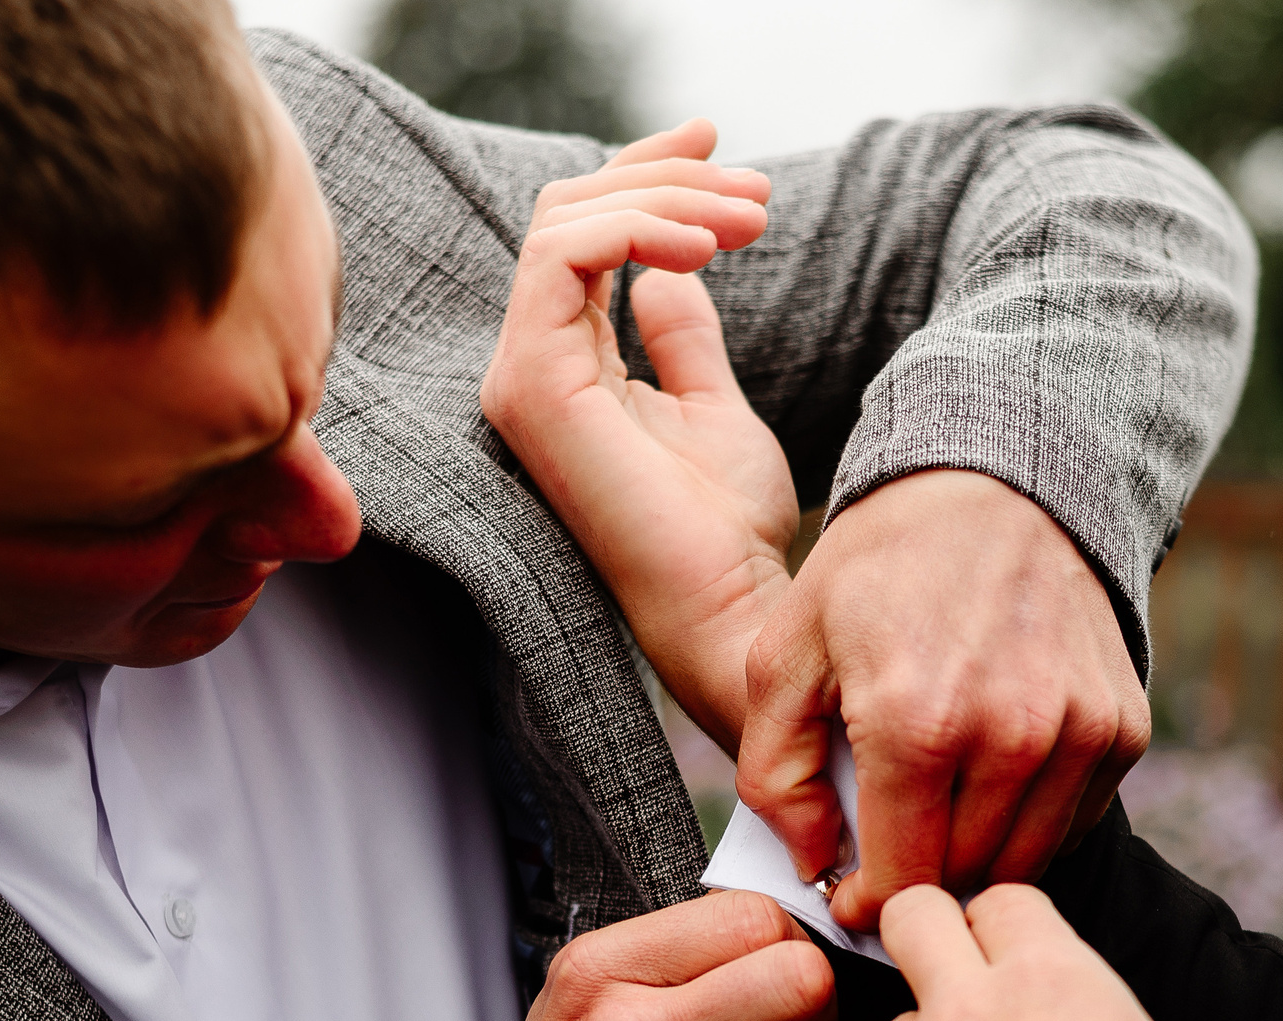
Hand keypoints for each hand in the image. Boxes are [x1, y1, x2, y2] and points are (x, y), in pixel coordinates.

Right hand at [481, 119, 795, 755]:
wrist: (730, 608)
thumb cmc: (727, 532)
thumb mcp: (713, 406)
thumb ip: (682, 337)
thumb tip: (669, 272)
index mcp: (564, 368)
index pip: (577, 235)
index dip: (646, 175)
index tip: (721, 150)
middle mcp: (529, 368)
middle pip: (568, 212)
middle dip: (669, 179)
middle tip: (760, 195)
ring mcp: (523, 378)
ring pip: (565, 221)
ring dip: (669, 201)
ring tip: (752, 221)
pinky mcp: (533, 387)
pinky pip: (565, 257)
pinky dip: (641, 229)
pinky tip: (710, 247)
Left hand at [740, 471, 1151, 928]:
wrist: (993, 489)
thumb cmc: (875, 573)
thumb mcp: (783, 655)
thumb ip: (777, 777)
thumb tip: (816, 868)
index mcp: (917, 723)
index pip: (902, 880)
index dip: (869, 906)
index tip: (851, 897)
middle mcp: (1012, 736)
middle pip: (964, 878)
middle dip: (919, 886)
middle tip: (889, 860)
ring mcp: (1079, 734)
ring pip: (1025, 862)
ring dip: (976, 862)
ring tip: (936, 826)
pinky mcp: (1122, 728)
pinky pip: (1073, 823)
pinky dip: (1031, 826)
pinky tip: (990, 788)